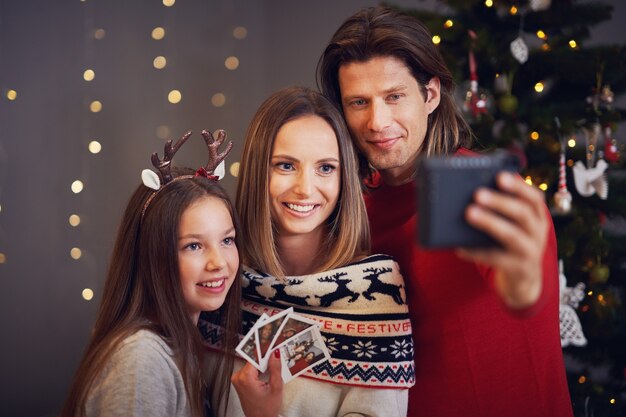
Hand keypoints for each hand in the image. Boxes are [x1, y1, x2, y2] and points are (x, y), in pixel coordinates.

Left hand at [231, 353, 282, 416]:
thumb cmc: (266, 410)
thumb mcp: (276, 387)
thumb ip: (276, 368)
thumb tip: (275, 353)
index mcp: (246, 378)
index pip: (256, 356)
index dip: (266, 350)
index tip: (272, 343)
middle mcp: (238, 377)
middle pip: (254, 360)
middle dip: (265, 359)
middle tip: (276, 356)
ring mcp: (237, 380)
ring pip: (252, 364)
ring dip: (262, 365)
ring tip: (272, 369)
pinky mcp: (239, 382)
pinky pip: (249, 370)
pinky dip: (258, 370)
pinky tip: (266, 374)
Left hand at [456, 172, 547, 308]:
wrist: (523, 279)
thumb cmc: (511, 242)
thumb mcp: (515, 225)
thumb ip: (503, 208)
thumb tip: (473, 188)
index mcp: (537, 217)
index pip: (534, 198)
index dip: (518, 187)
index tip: (500, 176)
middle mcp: (537, 233)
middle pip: (522, 214)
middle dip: (500, 202)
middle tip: (477, 193)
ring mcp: (529, 252)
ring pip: (511, 235)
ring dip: (489, 222)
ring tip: (469, 213)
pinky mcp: (517, 269)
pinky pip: (495, 259)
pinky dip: (476, 252)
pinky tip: (460, 247)